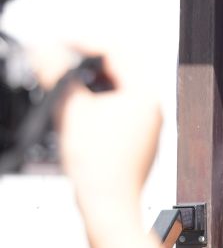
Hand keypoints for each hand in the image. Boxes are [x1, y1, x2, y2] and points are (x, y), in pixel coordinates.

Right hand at [54, 49, 161, 213]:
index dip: (85, 42)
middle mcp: (153, 106)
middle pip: (121, 67)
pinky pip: (120, 107)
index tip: (60, 42)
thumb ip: (57, 75)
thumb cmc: (99, 167)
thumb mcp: (71, 110)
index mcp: (145, 93)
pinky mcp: (139, 138)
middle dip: (89, 59)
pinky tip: (78, 107)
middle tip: (61, 58)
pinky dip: (99, 99)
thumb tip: (44, 51)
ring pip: (121, 87)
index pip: (117, 51)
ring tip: (65, 80)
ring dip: (92, 79)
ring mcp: (148, 123)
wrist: (109, 205)